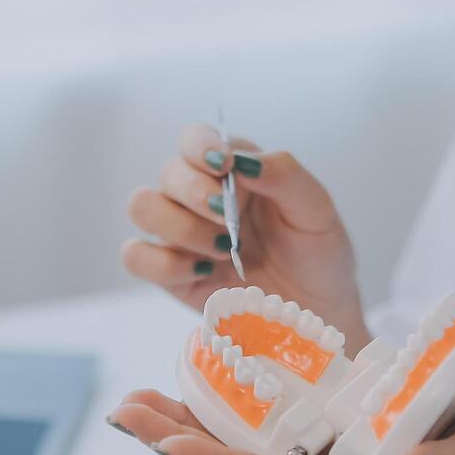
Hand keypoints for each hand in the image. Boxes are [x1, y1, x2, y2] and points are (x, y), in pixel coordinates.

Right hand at [122, 124, 370, 350]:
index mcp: (232, 172)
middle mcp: (199, 197)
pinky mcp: (171, 274)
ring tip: (222, 251)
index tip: (223, 166)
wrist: (317, 314)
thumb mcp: (317, 211)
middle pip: (167, 173)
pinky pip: (136, 256)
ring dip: (180, 227)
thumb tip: (241, 159)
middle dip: (196, 195)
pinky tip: (205, 273)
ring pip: (142, 207)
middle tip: (231, 223)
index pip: (195, 139)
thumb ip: (284, 175)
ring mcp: (181, 236)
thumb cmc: (318, 256)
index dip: (199, 146)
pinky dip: (164, 264)